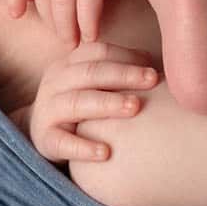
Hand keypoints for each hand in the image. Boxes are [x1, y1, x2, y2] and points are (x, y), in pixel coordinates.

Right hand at [25, 41, 160, 164]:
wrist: (43, 133)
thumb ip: (120, 73)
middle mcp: (55, 82)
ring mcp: (47, 110)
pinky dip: (83, 148)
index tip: (154, 65)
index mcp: (70, 64)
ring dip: (107, 104)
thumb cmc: (82, 106)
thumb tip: (162, 68)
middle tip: (152, 80)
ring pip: (76, 103)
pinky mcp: (44, 138)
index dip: (126, 56)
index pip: (98, 52)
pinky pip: (62, 142)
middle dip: (123, 75)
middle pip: (90, 73)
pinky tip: (106, 153)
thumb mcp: (94, 85)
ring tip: (134, 108)